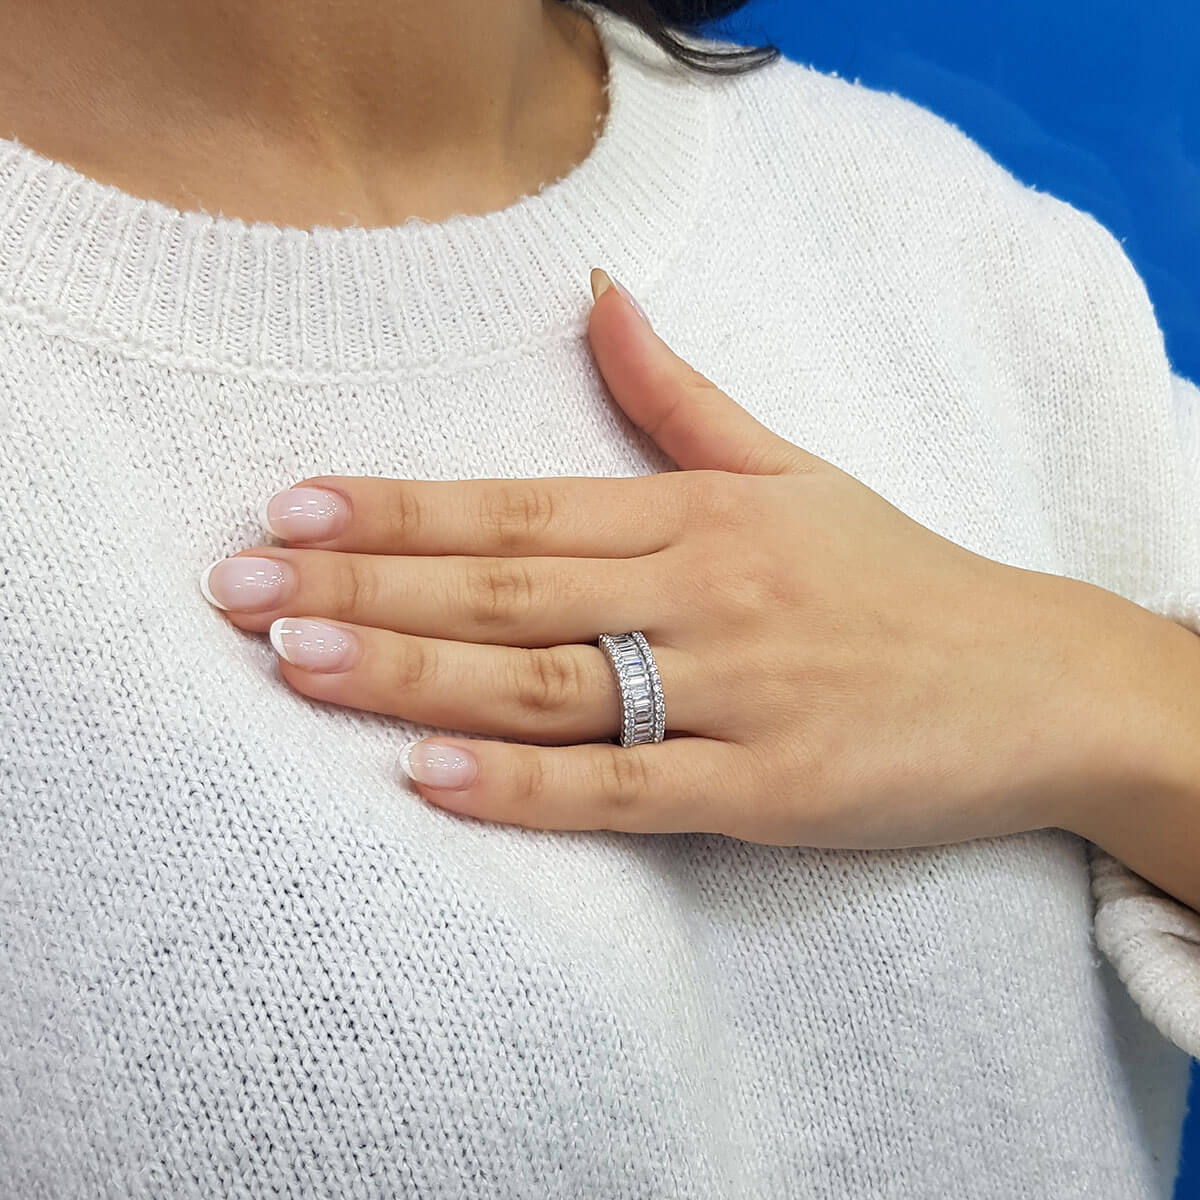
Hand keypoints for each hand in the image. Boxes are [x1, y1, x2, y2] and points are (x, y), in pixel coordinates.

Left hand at [200, 269, 1109, 844]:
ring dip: (413, 675)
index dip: (399, 510)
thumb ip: (681, 396)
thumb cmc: (900, 579)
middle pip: (506, 592)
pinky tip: (429, 777)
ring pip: (546, 685)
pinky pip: (627, 790)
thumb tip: (599, 299)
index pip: (516, 508)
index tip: (291, 510)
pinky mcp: (770, 789)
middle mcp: (704, 594)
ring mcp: (736, 693)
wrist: (1039, 680)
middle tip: (239, 592)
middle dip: (364, 589)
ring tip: (295, 664)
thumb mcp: (792, 471)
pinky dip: (526, 789)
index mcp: (696, 516)